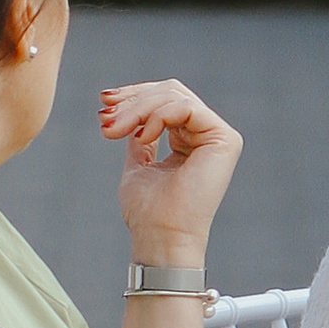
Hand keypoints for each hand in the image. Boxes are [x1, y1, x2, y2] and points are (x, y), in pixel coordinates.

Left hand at [102, 80, 241, 264]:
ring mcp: (219, 137)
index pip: (166, 99)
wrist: (160, 236)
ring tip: (113, 130)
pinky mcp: (224, 140)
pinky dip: (158, 116)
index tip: (104, 104)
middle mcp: (209, 136)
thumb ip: (142, 136)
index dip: (134, 96)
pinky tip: (143, 137)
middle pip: (170, 91)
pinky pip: (186, 108)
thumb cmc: (148, 211)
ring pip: (174, 96)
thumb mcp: (139, 163)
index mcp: (192, 140)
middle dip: (132, 100)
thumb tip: (129, 109)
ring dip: (138, 109)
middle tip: (104, 116)